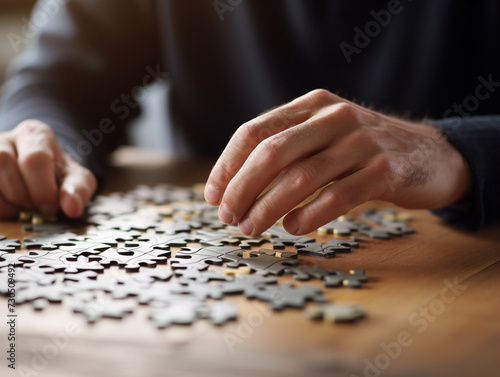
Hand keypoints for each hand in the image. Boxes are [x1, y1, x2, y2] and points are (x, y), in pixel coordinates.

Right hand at [0, 120, 96, 218]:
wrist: (41, 173)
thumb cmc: (57, 174)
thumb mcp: (77, 179)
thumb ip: (78, 190)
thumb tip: (72, 208)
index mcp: (36, 135)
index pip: (35, 158)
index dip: (42, 189)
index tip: (50, 207)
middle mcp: (6, 139)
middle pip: (3, 161)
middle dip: (22, 194)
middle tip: (35, 208)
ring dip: (5, 202)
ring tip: (21, 209)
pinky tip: (8, 209)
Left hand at [205, 89, 471, 235]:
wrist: (433, 156)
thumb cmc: (365, 152)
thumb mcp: (326, 136)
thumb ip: (288, 150)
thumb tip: (233, 185)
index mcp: (312, 106)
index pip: (254, 131)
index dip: (227, 165)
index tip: (213, 195)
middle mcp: (334, 117)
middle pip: (271, 153)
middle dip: (241, 188)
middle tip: (228, 216)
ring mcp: (362, 142)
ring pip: (300, 177)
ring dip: (267, 207)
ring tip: (251, 228)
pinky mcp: (385, 170)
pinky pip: (336, 197)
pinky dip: (308, 215)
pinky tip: (293, 227)